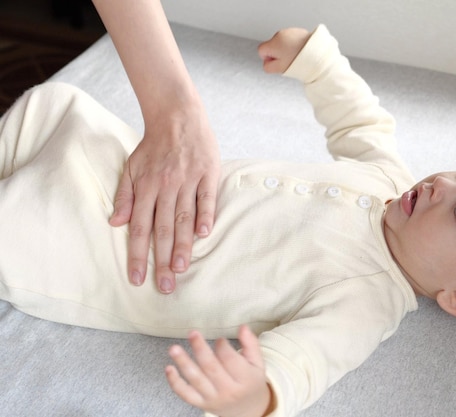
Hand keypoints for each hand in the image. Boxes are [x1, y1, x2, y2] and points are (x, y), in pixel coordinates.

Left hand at [110, 101, 219, 292]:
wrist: (177, 115)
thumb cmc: (153, 145)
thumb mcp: (131, 167)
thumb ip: (124, 196)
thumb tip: (115, 223)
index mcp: (145, 187)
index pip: (139, 227)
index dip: (137, 255)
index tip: (136, 279)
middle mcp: (165, 186)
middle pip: (162, 229)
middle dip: (162, 260)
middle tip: (165, 286)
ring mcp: (188, 179)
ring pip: (184, 217)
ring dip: (183, 244)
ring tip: (182, 269)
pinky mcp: (207, 173)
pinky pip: (206, 197)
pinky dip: (205, 214)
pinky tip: (204, 234)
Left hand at [166, 326, 272, 416]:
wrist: (247, 409)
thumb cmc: (251, 381)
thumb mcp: (257, 363)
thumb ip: (251, 344)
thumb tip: (243, 327)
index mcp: (245, 379)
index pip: (231, 360)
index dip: (223, 347)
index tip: (219, 339)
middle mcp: (228, 391)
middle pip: (211, 368)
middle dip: (200, 349)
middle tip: (192, 333)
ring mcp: (213, 398)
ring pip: (196, 379)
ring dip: (183, 363)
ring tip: (174, 348)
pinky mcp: (200, 403)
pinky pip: (185, 393)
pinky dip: (175, 382)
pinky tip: (168, 368)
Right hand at [258, 27, 311, 73]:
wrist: (317, 53)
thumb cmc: (300, 61)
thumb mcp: (280, 69)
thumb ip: (268, 67)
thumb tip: (266, 64)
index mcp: (274, 43)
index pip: (261, 51)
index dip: (267, 58)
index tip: (276, 62)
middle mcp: (280, 35)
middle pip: (271, 46)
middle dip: (277, 53)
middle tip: (288, 60)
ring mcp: (289, 31)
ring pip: (281, 42)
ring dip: (285, 49)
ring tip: (295, 56)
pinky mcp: (297, 31)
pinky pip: (290, 39)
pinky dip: (293, 45)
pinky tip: (300, 51)